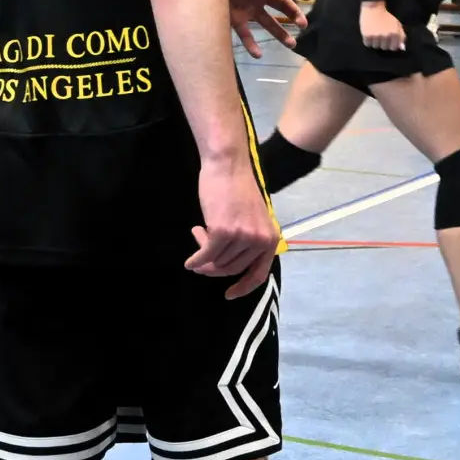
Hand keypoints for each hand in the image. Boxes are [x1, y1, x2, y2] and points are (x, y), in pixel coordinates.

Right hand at [185, 152, 279, 297]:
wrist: (228, 165)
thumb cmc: (237, 187)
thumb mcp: (253, 217)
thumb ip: (248, 240)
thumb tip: (228, 263)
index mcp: (270, 238)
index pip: (259, 274)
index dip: (244, 288)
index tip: (229, 294)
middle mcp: (259, 240)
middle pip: (232, 269)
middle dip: (214, 266)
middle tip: (201, 257)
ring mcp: (242, 236)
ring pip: (218, 261)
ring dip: (204, 253)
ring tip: (198, 232)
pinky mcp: (223, 231)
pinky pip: (206, 255)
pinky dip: (195, 260)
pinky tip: (189, 261)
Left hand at [222, 0, 305, 56]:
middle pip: (281, 5)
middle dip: (294, 14)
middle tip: (303, 24)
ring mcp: (247, 9)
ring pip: (268, 23)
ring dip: (280, 33)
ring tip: (292, 45)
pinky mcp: (234, 20)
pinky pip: (245, 35)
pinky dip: (252, 45)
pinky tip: (258, 54)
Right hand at [358, 0, 406, 50]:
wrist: (373, 7)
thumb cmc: (386, 16)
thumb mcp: (397, 24)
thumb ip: (401, 36)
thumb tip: (401, 47)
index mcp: (395, 34)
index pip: (393, 47)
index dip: (391, 44)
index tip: (388, 40)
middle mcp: (386, 36)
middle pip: (384, 48)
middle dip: (383, 43)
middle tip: (380, 35)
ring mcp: (376, 37)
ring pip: (376, 46)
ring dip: (375, 42)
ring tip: (374, 33)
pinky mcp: (367, 36)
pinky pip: (367, 44)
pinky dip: (367, 40)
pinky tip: (369, 33)